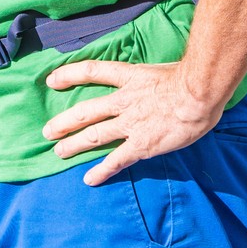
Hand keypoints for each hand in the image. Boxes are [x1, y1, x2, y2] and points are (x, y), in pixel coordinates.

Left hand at [42, 59, 224, 183]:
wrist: (198, 93)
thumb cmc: (190, 78)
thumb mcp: (164, 68)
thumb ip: (151, 78)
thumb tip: (153, 81)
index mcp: (129, 78)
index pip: (91, 71)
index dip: (69, 74)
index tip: (52, 80)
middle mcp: (123, 101)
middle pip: (85, 112)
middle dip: (64, 122)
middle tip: (47, 131)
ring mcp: (130, 124)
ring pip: (94, 136)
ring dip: (74, 145)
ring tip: (59, 152)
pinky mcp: (142, 144)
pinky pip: (117, 160)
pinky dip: (102, 171)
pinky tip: (89, 179)